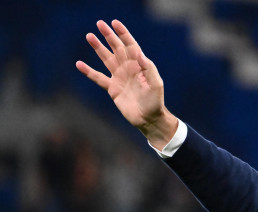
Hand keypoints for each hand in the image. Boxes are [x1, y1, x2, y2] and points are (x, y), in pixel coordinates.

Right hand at [76, 20, 177, 147]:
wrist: (148, 118)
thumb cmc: (155, 102)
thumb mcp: (155, 84)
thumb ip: (148, 68)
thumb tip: (140, 53)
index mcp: (139, 65)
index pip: (130, 46)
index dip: (123, 34)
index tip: (114, 23)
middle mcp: (128, 69)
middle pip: (117, 48)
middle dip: (109, 36)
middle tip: (99, 23)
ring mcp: (119, 77)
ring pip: (106, 59)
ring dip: (98, 48)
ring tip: (89, 36)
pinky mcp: (112, 88)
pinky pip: (98, 78)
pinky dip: (89, 72)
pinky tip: (79, 64)